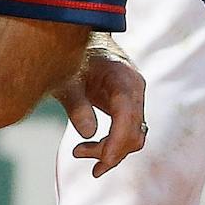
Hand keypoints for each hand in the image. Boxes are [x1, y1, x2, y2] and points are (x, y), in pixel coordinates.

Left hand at [53, 34, 146, 176]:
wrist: (83, 42)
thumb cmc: (73, 58)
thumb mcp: (68, 80)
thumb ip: (77, 104)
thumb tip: (88, 134)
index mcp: (123, 79)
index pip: (127, 117)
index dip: (117, 143)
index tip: (102, 162)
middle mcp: (136, 90)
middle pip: (133, 132)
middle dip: (109, 151)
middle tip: (77, 152)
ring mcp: (136, 99)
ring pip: (133, 136)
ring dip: (110, 150)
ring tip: (79, 151)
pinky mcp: (130, 106)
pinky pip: (128, 132)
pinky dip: (113, 144)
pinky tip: (90, 147)